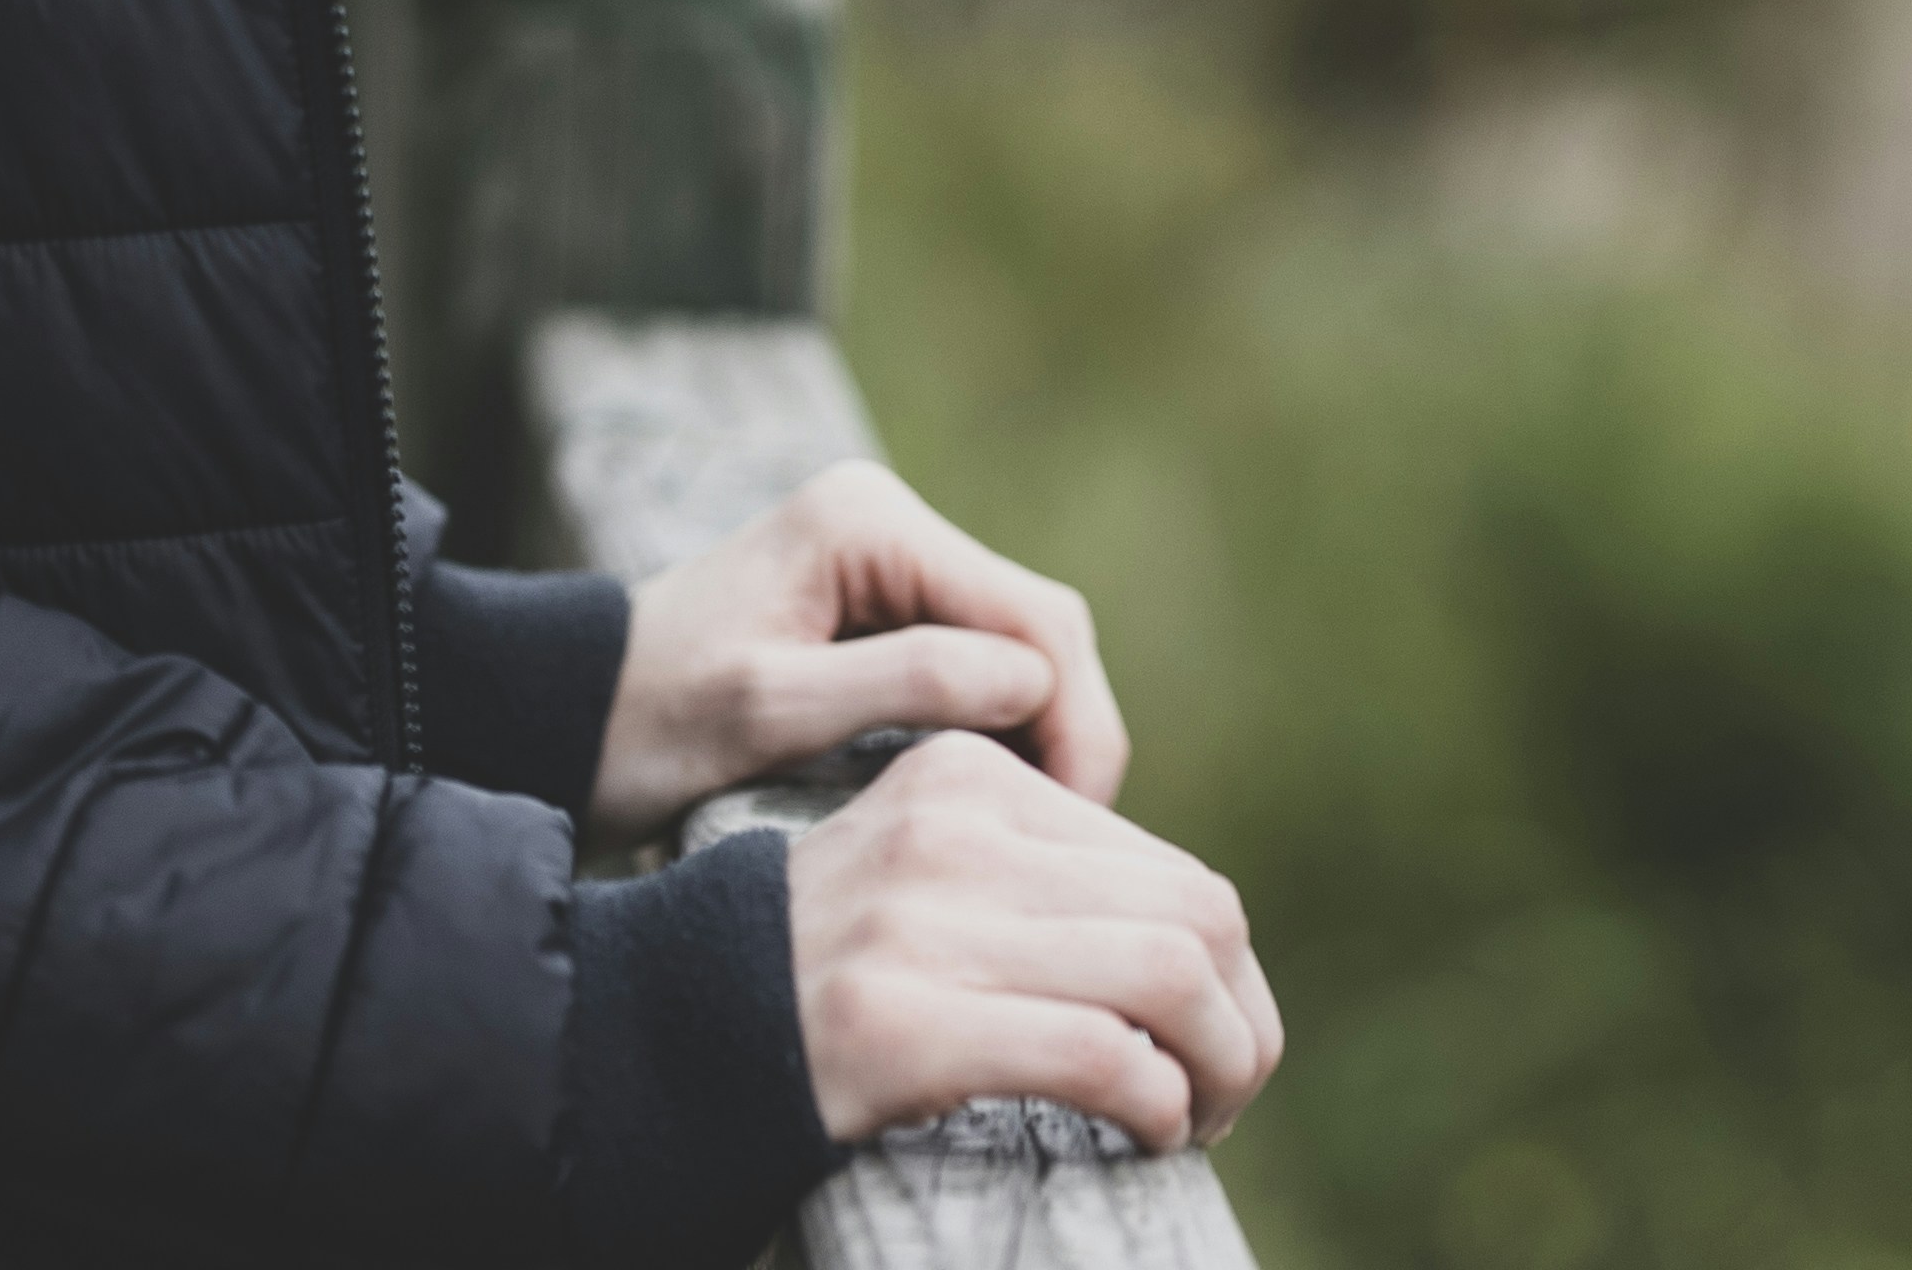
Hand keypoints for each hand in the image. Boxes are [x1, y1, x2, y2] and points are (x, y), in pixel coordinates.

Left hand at [591, 460, 1127, 834]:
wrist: (559, 717)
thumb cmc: (643, 721)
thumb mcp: (768, 710)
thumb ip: (906, 684)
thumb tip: (1035, 684)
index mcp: (871, 523)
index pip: (1037, 618)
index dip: (1076, 724)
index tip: (1075, 832)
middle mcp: (890, 524)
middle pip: (1041, 631)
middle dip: (1068, 736)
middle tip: (1067, 850)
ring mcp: (885, 566)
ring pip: (1019, 654)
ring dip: (1039, 741)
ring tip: (1036, 842)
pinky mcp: (875, 613)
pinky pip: (974, 670)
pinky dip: (999, 737)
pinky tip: (994, 810)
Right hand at [780, 729, 1280, 1153]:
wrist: (669, 1020)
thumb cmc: (824, 965)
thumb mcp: (926, 867)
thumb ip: (1040, 876)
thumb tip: (1203, 945)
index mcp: (968, 777)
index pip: (1171, 870)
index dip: (1226, 974)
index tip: (1211, 1042)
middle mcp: (954, 832)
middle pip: (1193, 916)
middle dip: (1242, 1024)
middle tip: (1226, 1093)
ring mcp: (925, 924)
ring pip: (1168, 976)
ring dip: (1219, 1068)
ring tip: (1198, 1119)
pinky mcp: (904, 1022)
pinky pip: (1101, 1054)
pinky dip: (1156, 1105)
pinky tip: (1146, 1134)